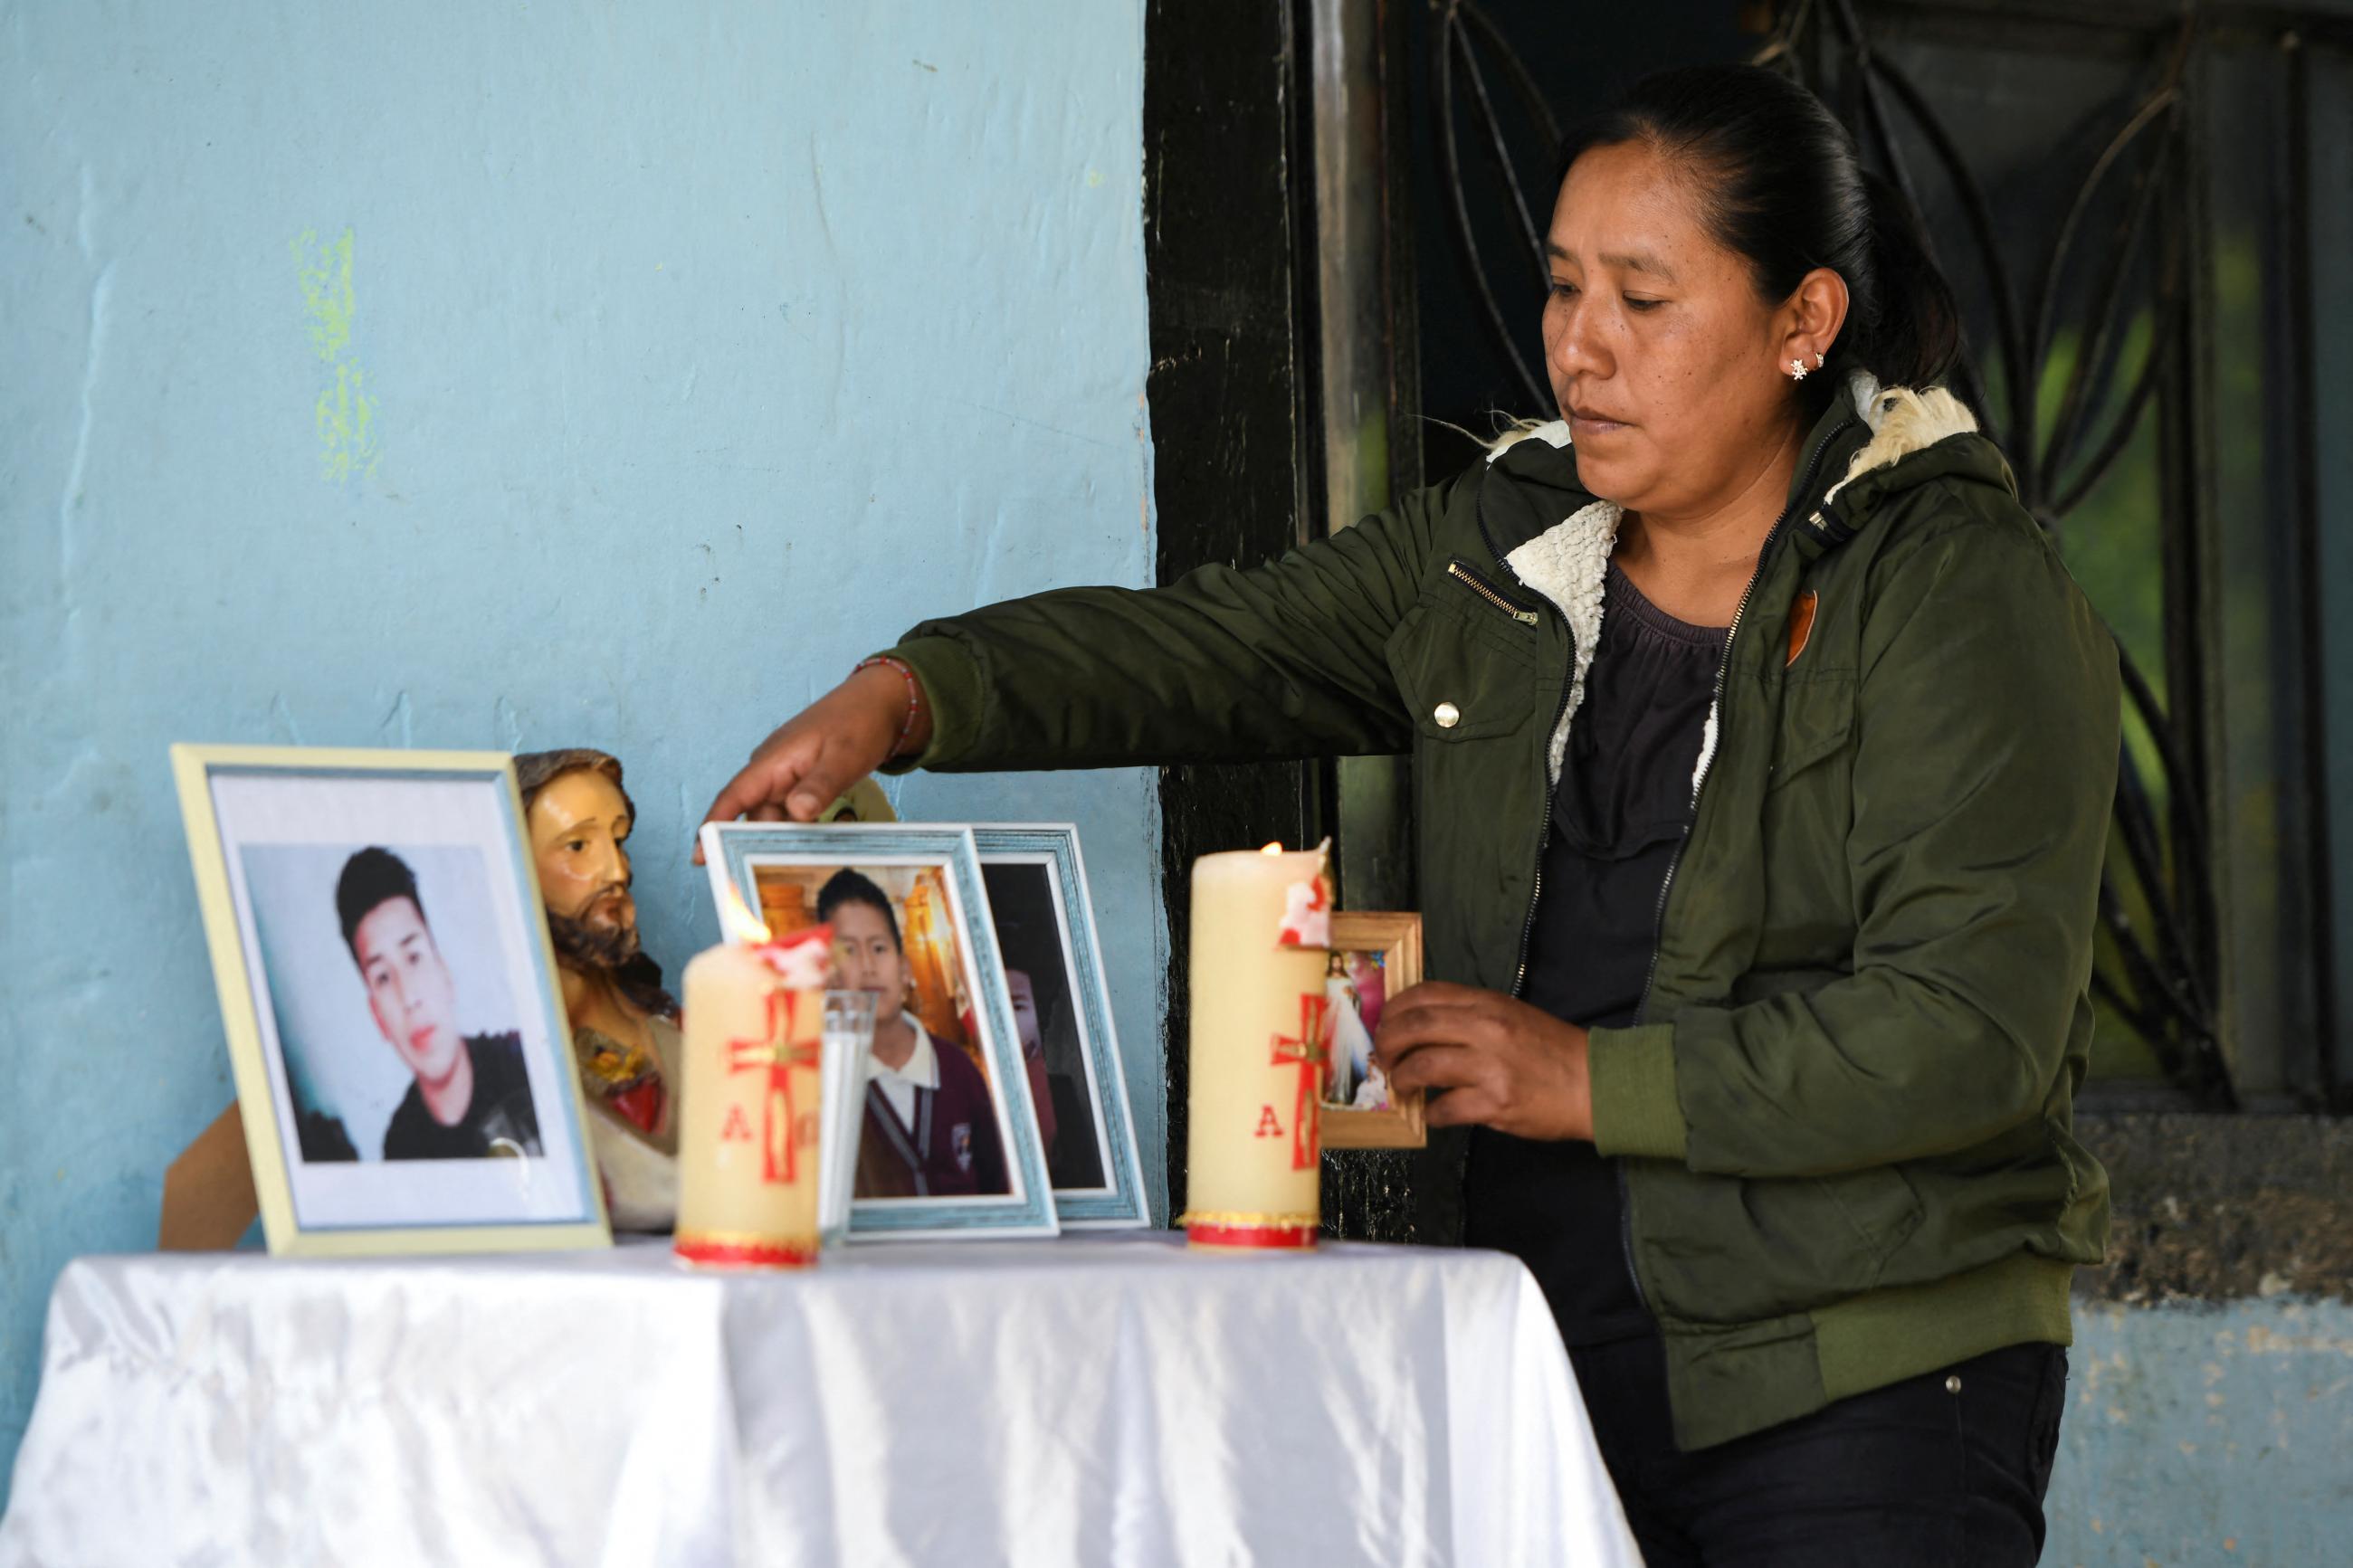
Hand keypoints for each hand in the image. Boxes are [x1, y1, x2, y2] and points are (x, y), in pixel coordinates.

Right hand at [694, 664, 930, 860]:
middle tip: (749, 885)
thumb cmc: (859, 722)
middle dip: (746, 847)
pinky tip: (805, 856)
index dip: (713, 826)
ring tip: (780, 879)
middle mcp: (772, 770)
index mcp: (772, 760)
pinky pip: (790, 814)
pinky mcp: (802, 784)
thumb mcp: (844, 757)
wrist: (880, 702)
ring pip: (773, 818)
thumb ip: (820, 786)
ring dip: (776, 843)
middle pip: (752, 816)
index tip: (700, 856)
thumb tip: (796, 813)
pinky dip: (795, 833)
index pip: (734, 797)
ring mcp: (786, 777)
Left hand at [1371, 982, 1592, 1140]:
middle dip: (1387, 1043)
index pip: (1424, 995)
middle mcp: (1486, 1029)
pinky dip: (1431, 1112)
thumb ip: (1468, 1015)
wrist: (1593, 1084)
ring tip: (1403, 1086)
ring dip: (1402, 1079)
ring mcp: (1490, 1066)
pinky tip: (1434, 1112)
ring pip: (1422, 1067)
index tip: (1384, 1023)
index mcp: (1487, 1003)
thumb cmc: (1550, 1050)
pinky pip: (1445, 1108)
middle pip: (1414, 1027)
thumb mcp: (1510, 1015)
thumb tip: (1419, 1025)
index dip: (1394, 1009)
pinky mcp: (1496, 1103)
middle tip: (1383, 1057)